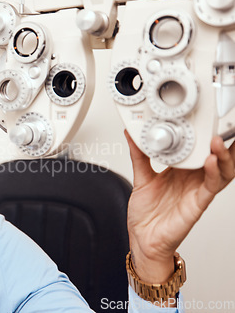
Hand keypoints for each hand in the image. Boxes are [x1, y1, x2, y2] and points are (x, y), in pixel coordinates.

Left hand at [125, 130, 234, 283]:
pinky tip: (211, 161)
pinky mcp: (198, 204)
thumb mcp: (141, 178)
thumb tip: (132, 135)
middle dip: (222, 140)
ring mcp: (197, 190)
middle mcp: (192, 179)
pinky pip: (211, 186)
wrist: (143, 238)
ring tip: (218, 140)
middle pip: (215, 156)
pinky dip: (213, 172)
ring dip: (223, 154)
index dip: (205, 133)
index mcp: (181, 170)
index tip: (207, 116)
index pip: (198, 148)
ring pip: (221, 170)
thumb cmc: (147, 213)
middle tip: (221, 124)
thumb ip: (139, 156)